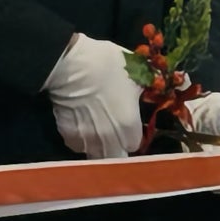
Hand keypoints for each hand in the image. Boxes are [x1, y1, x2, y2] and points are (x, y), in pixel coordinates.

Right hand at [42, 33, 143, 159]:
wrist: (69, 64)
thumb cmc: (106, 64)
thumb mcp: (135, 70)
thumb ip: (145, 86)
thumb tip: (152, 86)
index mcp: (128, 125)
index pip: (134, 144)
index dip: (131, 135)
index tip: (127, 126)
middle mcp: (109, 138)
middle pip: (115, 156)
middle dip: (115, 148)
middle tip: (112, 133)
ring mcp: (86, 139)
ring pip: (95, 154)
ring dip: (97, 145)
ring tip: (94, 129)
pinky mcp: (67, 135)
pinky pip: (77, 144)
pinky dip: (80, 139)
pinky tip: (79, 124)